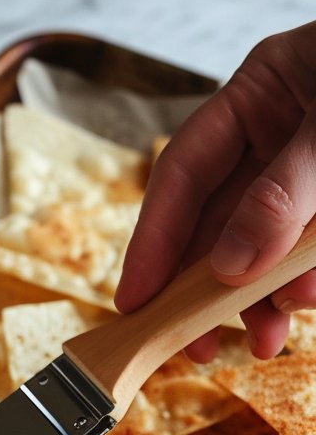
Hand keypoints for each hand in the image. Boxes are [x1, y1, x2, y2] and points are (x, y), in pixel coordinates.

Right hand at [115, 21, 315, 362]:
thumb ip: (284, 195)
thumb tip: (230, 266)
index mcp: (263, 90)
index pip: (183, 172)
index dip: (154, 240)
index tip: (136, 301)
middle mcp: (280, 130)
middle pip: (217, 220)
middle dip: (208, 286)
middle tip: (196, 345)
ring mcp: (312, 169)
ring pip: (263, 245)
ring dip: (258, 297)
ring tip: (266, 338)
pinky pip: (306, 252)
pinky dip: (303, 282)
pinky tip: (307, 300)